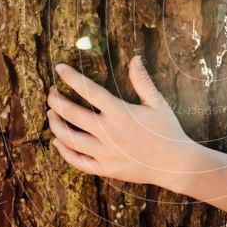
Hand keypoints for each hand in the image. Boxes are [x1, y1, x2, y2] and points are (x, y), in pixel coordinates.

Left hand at [47, 55, 192, 186]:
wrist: (175, 164)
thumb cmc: (167, 131)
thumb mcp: (157, 103)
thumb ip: (142, 81)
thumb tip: (135, 57)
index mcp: (120, 113)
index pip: (89, 90)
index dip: (71, 77)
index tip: (59, 68)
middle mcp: (108, 132)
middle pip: (71, 114)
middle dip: (56, 100)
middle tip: (51, 93)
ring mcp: (105, 152)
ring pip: (69, 138)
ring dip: (55, 124)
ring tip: (51, 114)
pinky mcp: (105, 168)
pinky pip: (77, 161)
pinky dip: (63, 151)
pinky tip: (57, 141)